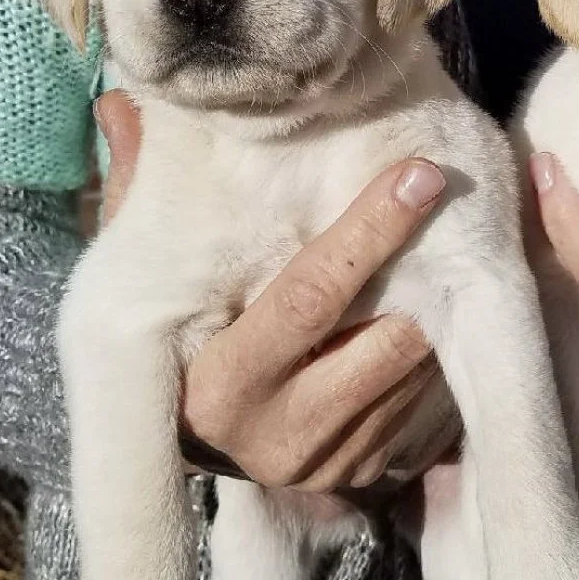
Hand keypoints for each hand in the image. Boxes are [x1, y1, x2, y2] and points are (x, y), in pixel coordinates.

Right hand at [93, 90, 446, 489]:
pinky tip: (443, 302)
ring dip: (441, 309)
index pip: (307, 299)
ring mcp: (328, 462)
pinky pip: (425, 403)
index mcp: (216, 390)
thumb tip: (124, 106)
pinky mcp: (365, 473)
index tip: (416, 175)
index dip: (367, 232)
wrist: (207, 448)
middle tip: (451, 195)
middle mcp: (275, 438)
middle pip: (381, 341)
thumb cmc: (181, 338)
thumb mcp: (156, 276)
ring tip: (454, 241)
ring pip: (414, 371)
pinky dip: (438, 349)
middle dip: (422, 270)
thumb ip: (140, 198)